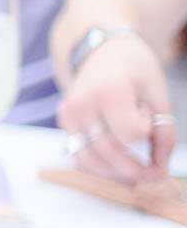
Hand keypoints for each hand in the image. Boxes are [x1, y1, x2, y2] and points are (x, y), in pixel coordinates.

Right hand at [59, 35, 175, 184]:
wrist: (103, 50)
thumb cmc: (136, 70)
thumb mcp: (159, 95)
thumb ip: (163, 133)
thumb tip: (159, 170)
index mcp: (110, 91)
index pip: (130, 134)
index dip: (146, 132)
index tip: (148, 114)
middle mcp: (83, 103)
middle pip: (107, 152)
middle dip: (134, 171)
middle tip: (154, 176)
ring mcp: (69, 113)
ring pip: (87, 160)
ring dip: (113, 175)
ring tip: (135, 177)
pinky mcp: (64, 121)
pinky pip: (78, 154)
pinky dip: (97, 168)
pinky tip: (115, 168)